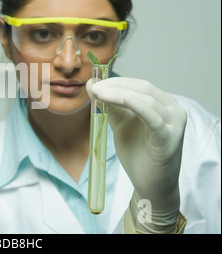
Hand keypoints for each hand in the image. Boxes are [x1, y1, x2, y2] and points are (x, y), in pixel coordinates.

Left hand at [87, 77, 186, 231]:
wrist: (150, 185)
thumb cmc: (138, 153)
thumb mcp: (120, 124)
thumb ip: (109, 105)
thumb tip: (92, 84)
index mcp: (161, 103)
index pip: (137, 84)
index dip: (115, 82)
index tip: (92, 83)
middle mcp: (172, 109)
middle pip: (142, 88)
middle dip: (115, 86)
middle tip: (93, 88)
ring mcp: (173, 123)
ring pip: (146, 100)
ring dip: (119, 94)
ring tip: (97, 94)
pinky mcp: (169, 138)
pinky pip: (153, 118)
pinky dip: (138, 106)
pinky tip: (124, 99)